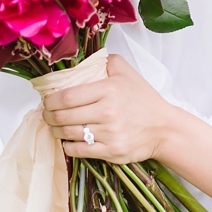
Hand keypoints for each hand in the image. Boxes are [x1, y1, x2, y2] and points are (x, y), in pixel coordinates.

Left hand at [42, 54, 180, 162]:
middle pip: (63, 116)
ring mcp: (109, 134)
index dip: (50, 100)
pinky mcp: (111, 151)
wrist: (164, 128)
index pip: (67, 96)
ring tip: (55, 127)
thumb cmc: (144, 100)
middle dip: (49, 116)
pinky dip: (68, 146)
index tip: (47, 101)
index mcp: (108, 90)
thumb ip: (105, 61)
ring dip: (56, 131)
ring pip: (68, 134)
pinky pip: (79, 151)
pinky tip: (68, 141)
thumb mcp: (127, 72)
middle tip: (47, 114)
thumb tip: (83, 59)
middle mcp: (107, 112)